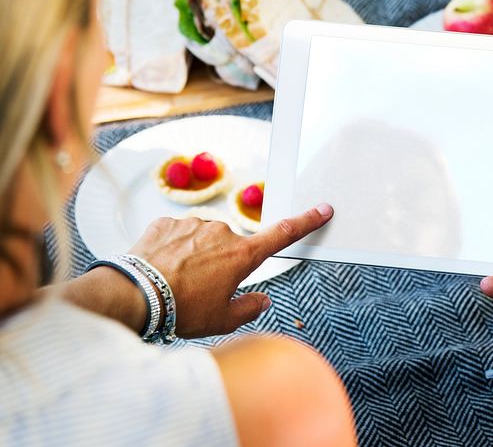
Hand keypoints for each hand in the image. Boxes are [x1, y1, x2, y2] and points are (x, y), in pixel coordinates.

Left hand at [126, 204, 333, 338]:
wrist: (133, 295)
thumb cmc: (181, 310)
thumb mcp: (221, 320)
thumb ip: (248, 308)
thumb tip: (262, 301)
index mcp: (242, 254)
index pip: (283, 234)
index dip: (306, 221)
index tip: (323, 208)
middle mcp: (221, 232)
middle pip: (231, 246)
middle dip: (220, 263)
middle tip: (199, 289)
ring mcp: (192, 224)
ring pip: (201, 239)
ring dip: (194, 255)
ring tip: (174, 281)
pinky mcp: (166, 223)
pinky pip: (175, 234)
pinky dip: (171, 250)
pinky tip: (160, 269)